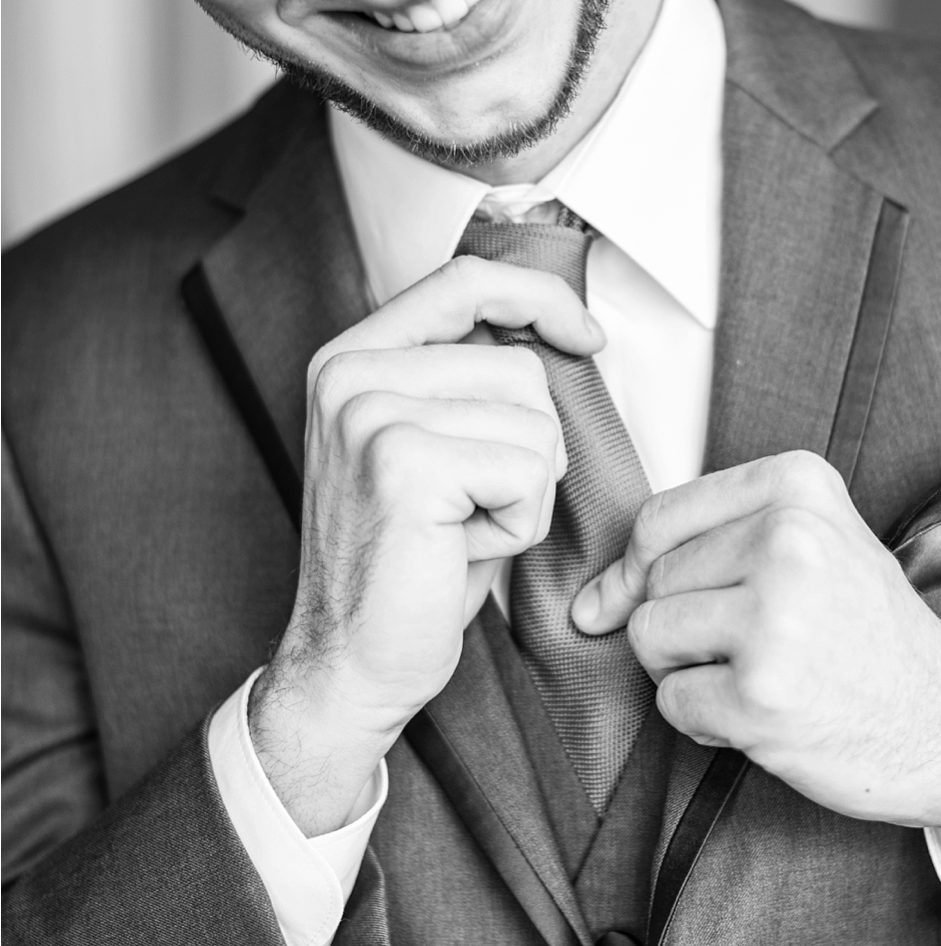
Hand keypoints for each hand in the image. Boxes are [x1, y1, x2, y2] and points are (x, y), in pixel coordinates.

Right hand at [250, 256, 602, 833]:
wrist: (350, 664)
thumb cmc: (408, 565)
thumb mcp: (431, 449)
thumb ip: (465, 383)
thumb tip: (553, 330)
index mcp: (352, 359)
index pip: (464, 281)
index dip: (539, 297)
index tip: (585, 335)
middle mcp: (351, 375)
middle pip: (520, 366)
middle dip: (531, 447)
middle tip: (471, 508)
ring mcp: (370, 415)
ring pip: (534, 422)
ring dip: (525, 491)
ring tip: (462, 529)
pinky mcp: (405, 465)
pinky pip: (528, 472)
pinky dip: (518, 524)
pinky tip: (462, 550)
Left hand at [573, 452, 940, 873]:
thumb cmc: (868, 634)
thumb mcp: (806, 548)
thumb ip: (701, 550)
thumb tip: (588, 603)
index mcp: (799, 487)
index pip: (660, 517)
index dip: (641, 566)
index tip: (656, 595)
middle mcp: (789, 541)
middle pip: (653, 579)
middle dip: (678, 624)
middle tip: (750, 646)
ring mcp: (775, 619)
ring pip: (650, 636)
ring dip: (684, 671)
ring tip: (751, 675)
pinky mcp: (762, 694)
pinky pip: (672, 702)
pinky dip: (703, 721)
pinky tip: (761, 714)